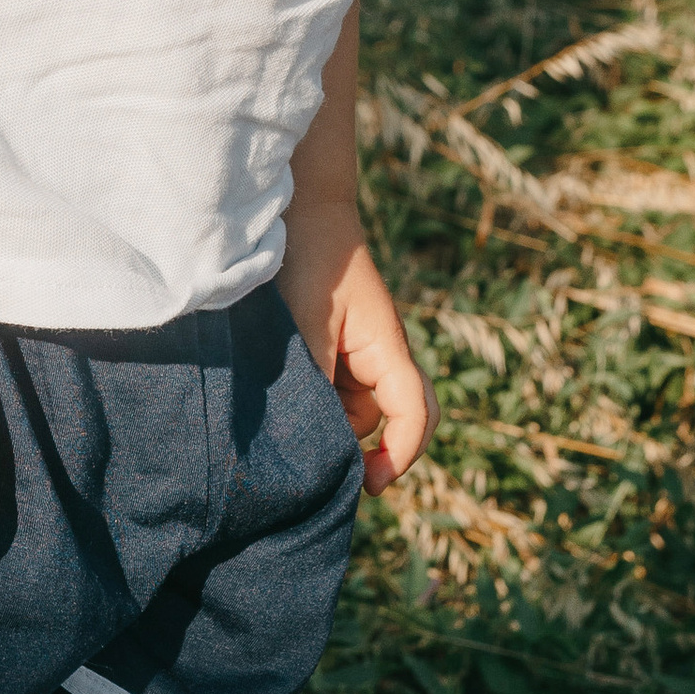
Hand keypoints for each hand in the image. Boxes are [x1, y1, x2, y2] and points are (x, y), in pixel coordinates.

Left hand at [278, 202, 430, 495]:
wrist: (300, 208)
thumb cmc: (308, 258)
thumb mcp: (305, 324)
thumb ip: (313, 382)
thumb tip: (311, 442)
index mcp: (387, 347)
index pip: (414, 414)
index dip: (401, 455)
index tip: (370, 485)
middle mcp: (381, 354)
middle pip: (392, 419)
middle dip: (367, 448)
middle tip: (328, 475)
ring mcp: (359, 351)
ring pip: (358, 409)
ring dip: (330, 422)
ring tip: (282, 422)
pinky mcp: (336, 346)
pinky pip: (336, 389)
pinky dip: (316, 402)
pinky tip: (280, 397)